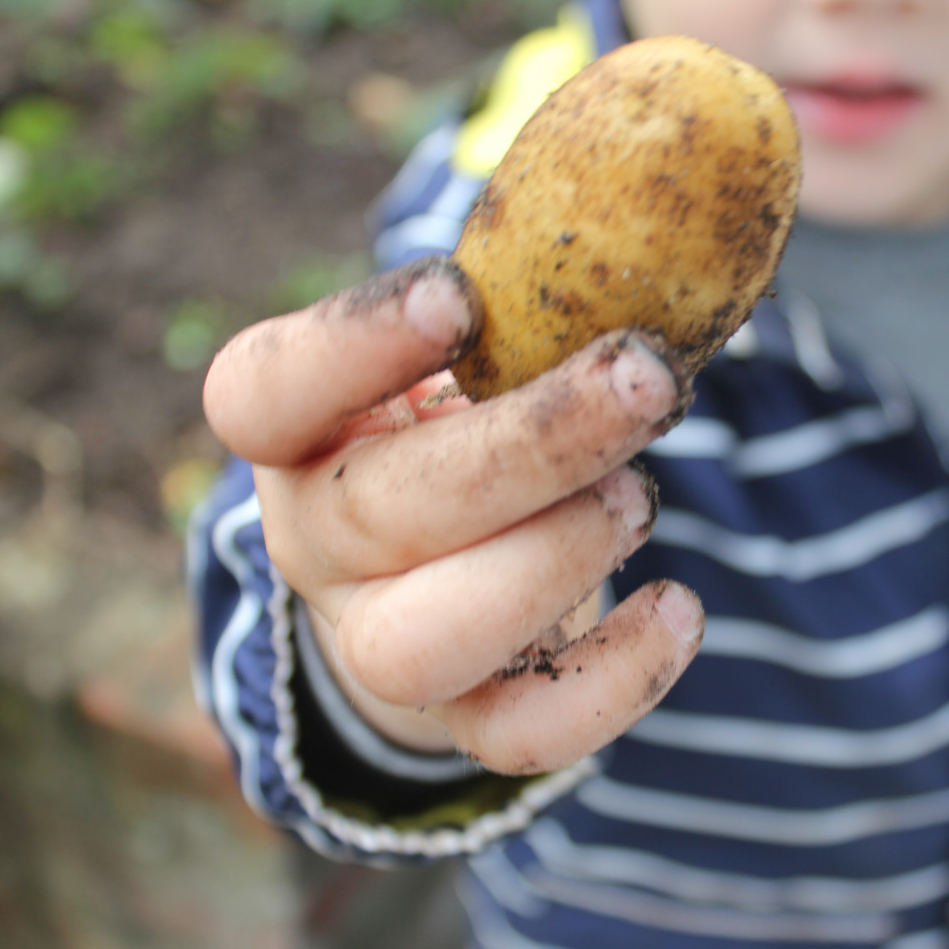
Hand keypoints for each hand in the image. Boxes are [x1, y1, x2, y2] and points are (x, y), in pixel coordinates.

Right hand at [203, 257, 704, 775]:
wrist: (456, 568)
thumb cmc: (475, 420)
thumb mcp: (480, 353)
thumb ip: (530, 306)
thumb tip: (680, 210)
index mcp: (301, 433)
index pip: (267, 392)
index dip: (350, 347)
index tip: (457, 293)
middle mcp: (318, 543)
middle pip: (383, 512)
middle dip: (531, 445)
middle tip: (646, 379)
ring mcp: (378, 641)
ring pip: (422, 643)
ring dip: (550, 562)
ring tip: (638, 497)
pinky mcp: (465, 714)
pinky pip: (517, 738)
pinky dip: (613, 682)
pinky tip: (681, 607)